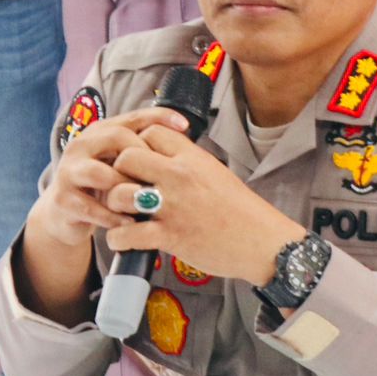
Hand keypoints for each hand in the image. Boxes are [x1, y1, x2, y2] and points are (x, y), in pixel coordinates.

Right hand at [24, 107, 190, 248]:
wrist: (65, 214)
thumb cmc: (103, 186)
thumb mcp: (122, 164)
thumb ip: (144, 150)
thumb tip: (182, 132)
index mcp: (98, 133)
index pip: (132, 117)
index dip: (159, 117)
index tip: (184, 124)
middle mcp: (81, 146)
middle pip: (114, 138)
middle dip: (141, 156)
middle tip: (161, 175)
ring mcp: (68, 172)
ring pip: (100, 174)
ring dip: (126, 188)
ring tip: (146, 202)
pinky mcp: (63, 200)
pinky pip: (91, 208)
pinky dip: (113, 217)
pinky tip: (131, 224)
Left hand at [100, 126, 306, 284]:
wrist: (262, 242)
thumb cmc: (241, 211)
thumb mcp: (215, 173)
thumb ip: (187, 162)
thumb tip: (161, 156)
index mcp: (192, 157)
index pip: (150, 133)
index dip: (137, 144)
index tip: (138, 161)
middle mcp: (180, 176)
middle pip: (126, 157)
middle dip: (118, 172)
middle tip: (123, 186)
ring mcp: (173, 206)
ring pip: (120, 194)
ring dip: (114, 205)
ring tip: (122, 214)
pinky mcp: (170, 236)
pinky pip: (126, 234)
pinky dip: (118, 239)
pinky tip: (124, 240)